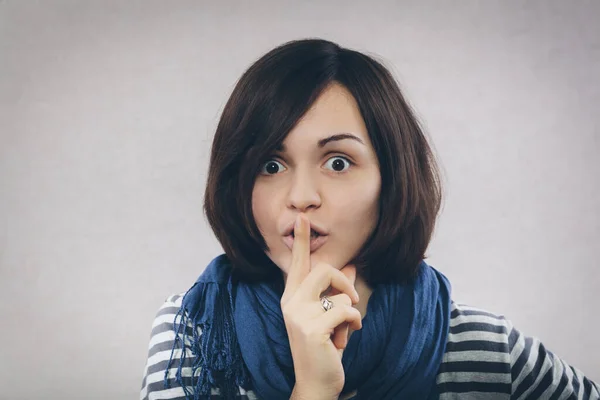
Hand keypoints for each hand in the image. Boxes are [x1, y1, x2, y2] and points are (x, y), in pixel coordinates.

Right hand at [281, 213, 361, 397]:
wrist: (315, 382)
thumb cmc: (323, 348)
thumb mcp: (330, 316)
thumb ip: (336, 291)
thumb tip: (350, 265)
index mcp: (292, 297)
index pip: (297, 263)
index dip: (301, 240)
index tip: (303, 217)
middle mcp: (291, 302)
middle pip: (323, 269)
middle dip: (345, 282)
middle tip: (351, 299)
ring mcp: (299, 315)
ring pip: (339, 294)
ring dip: (350, 312)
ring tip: (344, 330)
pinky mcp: (312, 329)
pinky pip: (346, 311)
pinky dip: (354, 323)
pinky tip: (346, 338)